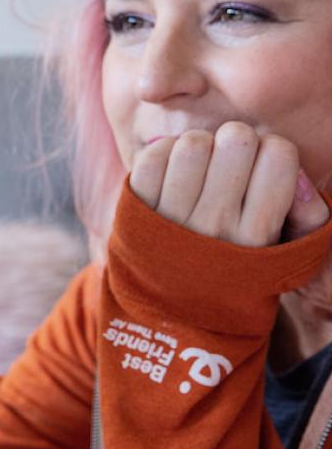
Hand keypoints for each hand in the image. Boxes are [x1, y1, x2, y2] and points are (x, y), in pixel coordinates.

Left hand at [129, 122, 329, 246]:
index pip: (280, 154)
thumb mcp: (286, 254)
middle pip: (236, 139)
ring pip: (193, 144)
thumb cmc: (236, 266)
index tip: (262, 166)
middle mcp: (216, 226)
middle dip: (236, 142)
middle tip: (229, 161)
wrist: (173, 309)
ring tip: (200, 165)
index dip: (273, 150)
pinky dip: (164, 152)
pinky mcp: (137, 210)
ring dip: (199, 145)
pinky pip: (153, 156)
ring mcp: (172, 218)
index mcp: (258, 236)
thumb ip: (310, 218)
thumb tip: (300, 179)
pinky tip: (173, 170)